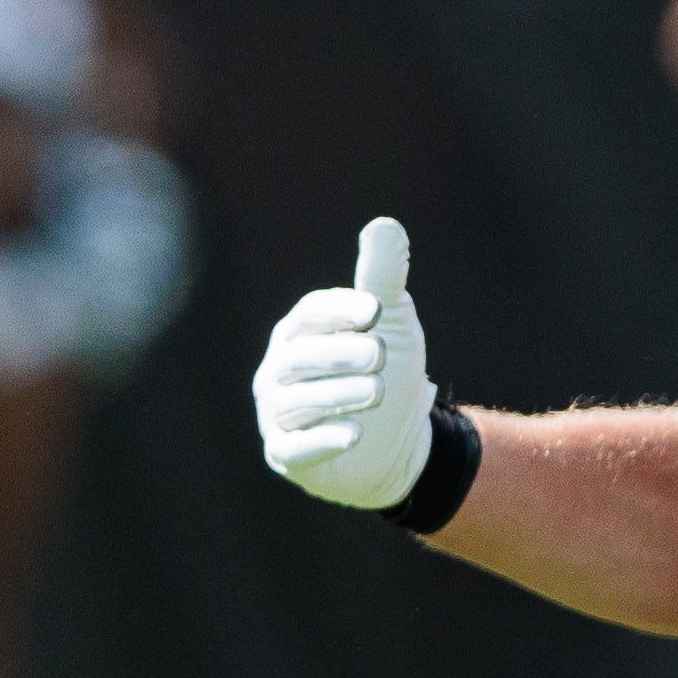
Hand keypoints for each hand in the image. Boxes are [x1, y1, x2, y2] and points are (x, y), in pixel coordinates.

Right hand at [255, 215, 432, 508]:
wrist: (398, 437)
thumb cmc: (385, 368)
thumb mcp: (389, 321)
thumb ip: (382, 277)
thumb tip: (385, 224)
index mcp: (300, 330)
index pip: (310, 314)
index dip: (340, 310)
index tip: (376, 311)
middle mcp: (279, 369)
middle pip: (300, 357)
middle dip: (342, 354)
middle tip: (380, 355)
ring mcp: (278, 412)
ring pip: (299, 401)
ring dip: (341, 394)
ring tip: (377, 392)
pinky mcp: (286, 453)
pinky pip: (294, 447)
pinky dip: (323, 440)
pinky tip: (354, 435)